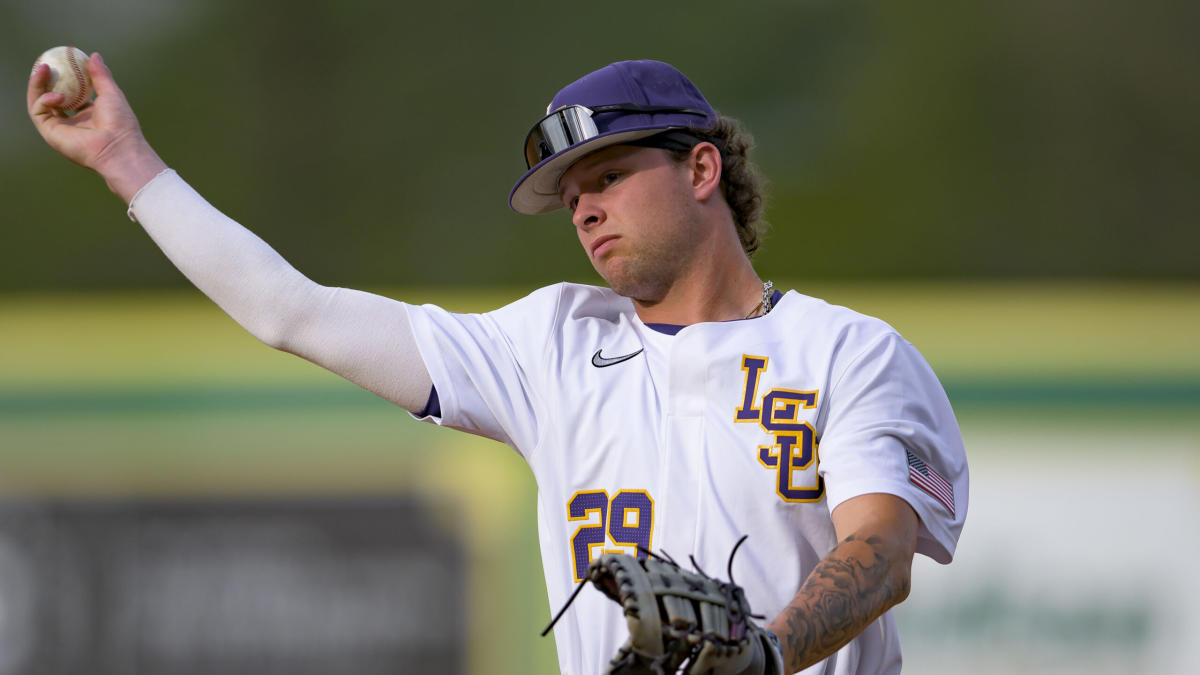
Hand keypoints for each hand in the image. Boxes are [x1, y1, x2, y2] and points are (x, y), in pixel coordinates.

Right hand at [28, 51, 166, 203]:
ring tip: (43, 69)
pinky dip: (44, 99)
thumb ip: (101, 75)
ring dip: (38, 84)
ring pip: (40, 102)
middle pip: (51, 97)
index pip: (70, 93)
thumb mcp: (111, 93)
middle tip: (44, 63)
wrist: (118, 147)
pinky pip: (38, 111)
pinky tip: (58, 96)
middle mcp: (73, 122)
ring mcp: (61, 128)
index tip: (60, 61)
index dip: (63, 78)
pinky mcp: (51, 134)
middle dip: (45, 79)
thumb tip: (94, 55)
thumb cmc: (120, 123)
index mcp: (88, 114)